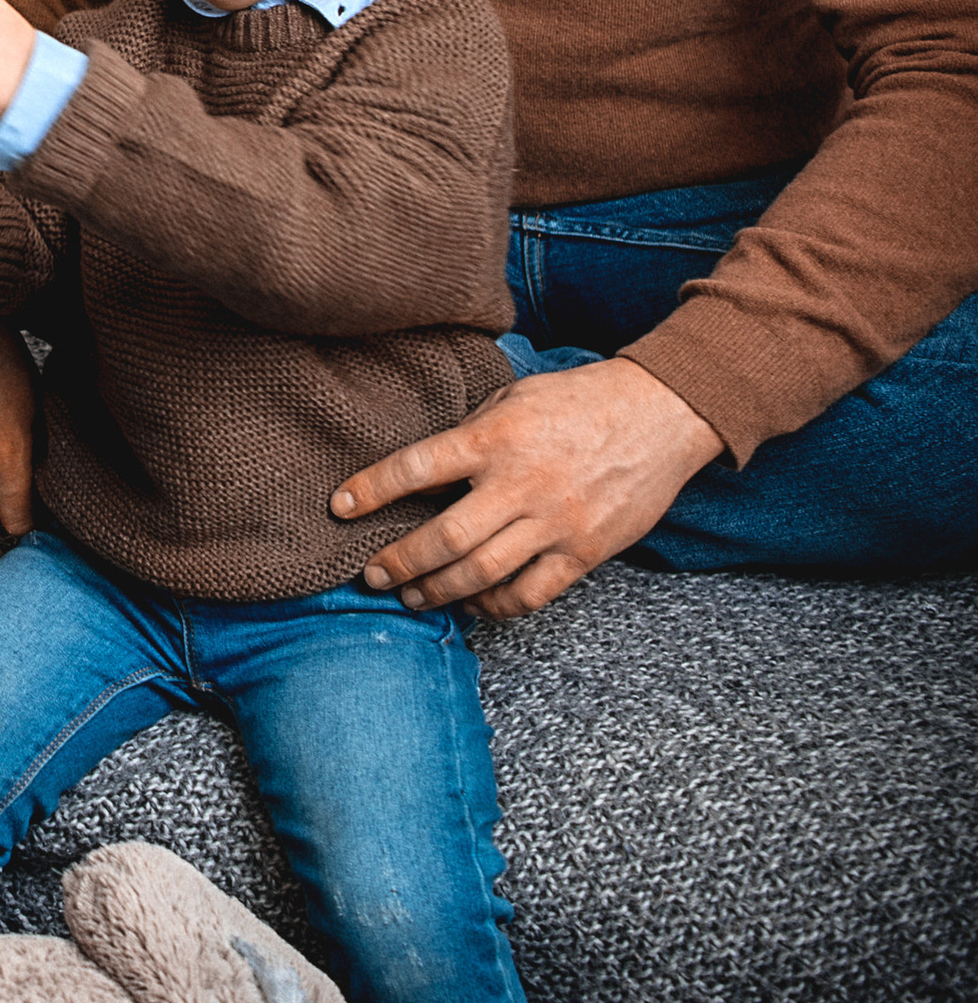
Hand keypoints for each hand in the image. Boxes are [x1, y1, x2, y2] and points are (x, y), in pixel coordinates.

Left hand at [337, 356, 724, 618]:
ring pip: (482, 574)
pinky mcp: (585, 550)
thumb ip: (472, 431)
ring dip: (437, 591)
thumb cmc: (581, 399)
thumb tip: (425, 469)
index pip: (416, 467)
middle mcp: (520, 483)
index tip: (339, 506)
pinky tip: (474, 604)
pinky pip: (531, 594)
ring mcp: (555, 522)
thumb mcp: (515, 396)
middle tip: (372, 574)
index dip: (371, 489)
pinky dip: (496, 606)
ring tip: (412, 596)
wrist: (662, 412)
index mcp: (495, 436)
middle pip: (444, 538)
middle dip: (398, 561)